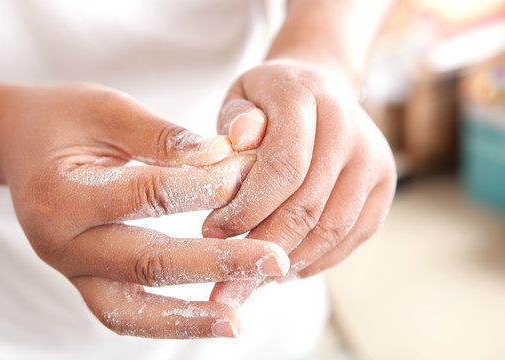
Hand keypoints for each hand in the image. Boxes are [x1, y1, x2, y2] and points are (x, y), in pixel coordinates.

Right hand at [0, 82, 289, 337]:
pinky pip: (125, 314)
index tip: (252, 174)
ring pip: (131, 308)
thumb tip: (221, 156)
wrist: (19, 144)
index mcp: (61, 193)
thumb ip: (162, 137)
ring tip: (239, 321)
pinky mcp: (84, 281)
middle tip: (274, 260)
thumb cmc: (65, 120)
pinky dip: (167, 321)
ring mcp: (69, 271)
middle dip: (217, 263)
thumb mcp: (108, 111)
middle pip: (147, 262)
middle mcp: (59, 244)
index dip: (206, 186)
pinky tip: (210, 318)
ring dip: (190, 317)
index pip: (149, 195)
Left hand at [201, 60, 396, 304]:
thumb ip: (235, 120)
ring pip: (332, 228)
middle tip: (229, 278)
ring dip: (289, 260)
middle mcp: (349, 127)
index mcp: (306, 97)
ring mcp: (373, 158)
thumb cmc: (269, 100)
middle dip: (263, 247)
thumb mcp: (241, 97)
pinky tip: (284, 268)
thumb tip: (238, 139)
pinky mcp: (384, 185)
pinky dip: (316, 260)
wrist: (321, 88)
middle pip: (308, 205)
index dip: (248, 208)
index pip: (284, 166)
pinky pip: (352, 237)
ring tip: (252, 276)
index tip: (213, 231)